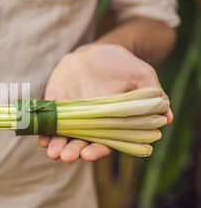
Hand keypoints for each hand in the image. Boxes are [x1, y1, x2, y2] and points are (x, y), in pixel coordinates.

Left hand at [39, 44, 172, 162]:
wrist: (97, 51)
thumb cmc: (122, 65)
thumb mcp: (140, 75)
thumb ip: (150, 94)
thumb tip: (168, 117)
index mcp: (111, 122)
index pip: (105, 142)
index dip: (97, 150)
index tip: (89, 155)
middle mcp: (89, 123)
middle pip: (80, 143)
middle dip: (73, 151)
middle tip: (66, 156)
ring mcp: (71, 114)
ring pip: (62, 135)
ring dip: (56, 145)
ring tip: (52, 152)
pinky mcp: (56, 103)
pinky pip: (49, 119)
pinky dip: (44, 128)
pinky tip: (40, 136)